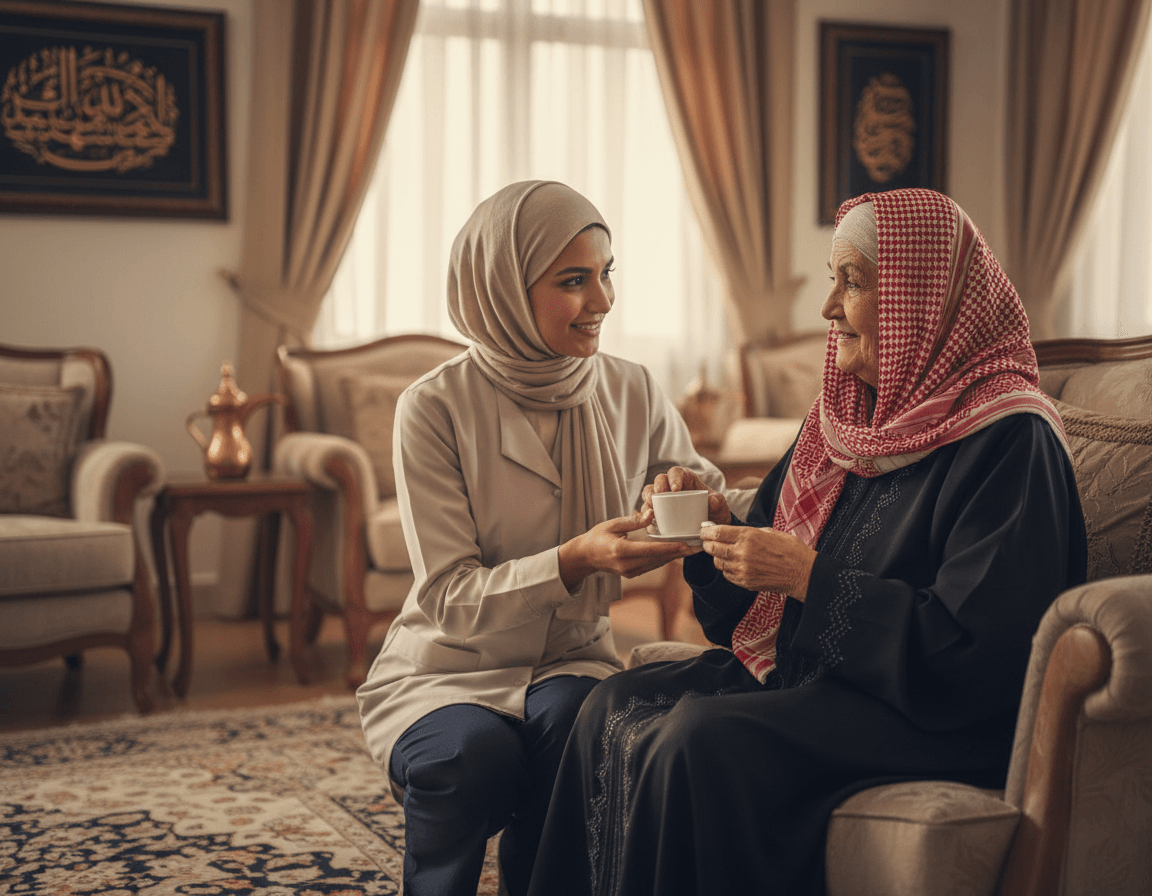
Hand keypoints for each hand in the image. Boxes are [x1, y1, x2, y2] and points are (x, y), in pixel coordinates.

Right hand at [558, 511, 695, 590]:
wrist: (585, 556)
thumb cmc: (597, 536)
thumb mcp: (613, 524)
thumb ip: (633, 521)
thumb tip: (652, 513)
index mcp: (621, 551)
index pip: (650, 550)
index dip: (670, 548)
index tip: (685, 545)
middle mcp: (627, 565)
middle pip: (659, 559)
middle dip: (680, 553)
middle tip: (698, 546)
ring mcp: (630, 572)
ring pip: (658, 564)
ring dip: (676, 557)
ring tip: (693, 549)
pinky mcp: (633, 574)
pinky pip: (653, 565)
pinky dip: (666, 559)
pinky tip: (678, 553)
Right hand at [641, 466, 730, 526]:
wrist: (710, 527)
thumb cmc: (714, 511)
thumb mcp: (720, 506)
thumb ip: (718, 501)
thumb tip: (711, 501)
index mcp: (686, 480)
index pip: (676, 472)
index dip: (674, 478)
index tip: (676, 489)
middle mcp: (671, 487)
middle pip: (659, 480)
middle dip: (657, 486)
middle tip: (659, 496)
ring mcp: (662, 500)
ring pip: (649, 493)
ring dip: (648, 499)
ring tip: (651, 508)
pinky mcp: (657, 513)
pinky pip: (647, 511)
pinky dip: (646, 514)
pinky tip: (649, 520)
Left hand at [699, 524, 815, 598]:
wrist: (802, 573)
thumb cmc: (790, 550)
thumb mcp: (769, 532)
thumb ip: (749, 532)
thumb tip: (732, 532)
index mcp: (748, 536)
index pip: (717, 532)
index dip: (707, 531)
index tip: (704, 530)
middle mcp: (742, 553)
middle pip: (713, 548)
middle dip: (708, 543)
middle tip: (708, 541)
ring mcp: (742, 569)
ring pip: (718, 562)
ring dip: (718, 557)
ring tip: (724, 552)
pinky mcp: (745, 582)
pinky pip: (727, 574)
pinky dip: (727, 568)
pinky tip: (735, 564)